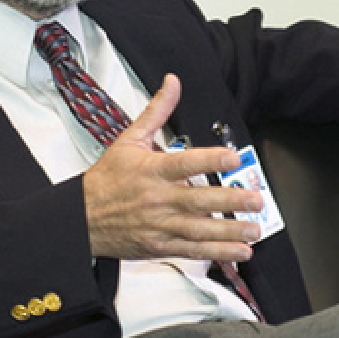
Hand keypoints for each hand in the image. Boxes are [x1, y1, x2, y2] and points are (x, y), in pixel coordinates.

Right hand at [82, 74, 263, 261]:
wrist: (82, 218)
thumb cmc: (107, 179)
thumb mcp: (129, 139)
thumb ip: (156, 111)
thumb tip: (172, 84)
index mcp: (152, 170)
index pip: (184, 164)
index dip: (210, 160)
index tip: (233, 158)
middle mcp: (158, 199)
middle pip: (198, 201)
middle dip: (230, 201)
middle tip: (256, 199)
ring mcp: (160, 225)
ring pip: (199, 230)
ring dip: (229, 232)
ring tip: (254, 229)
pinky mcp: (160, 246)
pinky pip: (192, 250)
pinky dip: (217, 253)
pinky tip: (239, 252)